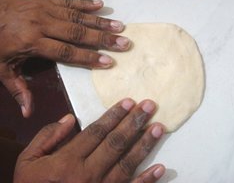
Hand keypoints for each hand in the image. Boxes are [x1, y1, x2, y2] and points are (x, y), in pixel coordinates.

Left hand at [0, 0, 129, 116]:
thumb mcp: (0, 69)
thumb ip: (18, 89)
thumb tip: (28, 114)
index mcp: (33, 43)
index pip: (67, 52)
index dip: (89, 58)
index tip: (109, 62)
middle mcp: (43, 24)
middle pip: (78, 33)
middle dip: (103, 39)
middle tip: (124, 43)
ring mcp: (45, 8)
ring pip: (78, 16)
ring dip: (100, 22)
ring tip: (120, 26)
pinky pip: (69, 0)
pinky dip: (86, 3)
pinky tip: (101, 5)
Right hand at [14, 99, 165, 182]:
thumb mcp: (28, 161)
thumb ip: (48, 137)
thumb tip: (71, 119)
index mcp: (68, 161)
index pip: (97, 132)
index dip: (114, 115)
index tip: (128, 101)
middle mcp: (88, 174)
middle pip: (115, 143)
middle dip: (134, 122)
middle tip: (149, 106)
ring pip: (127, 163)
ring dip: (145, 144)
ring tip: (158, 127)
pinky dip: (147, 180)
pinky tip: (161, 167)